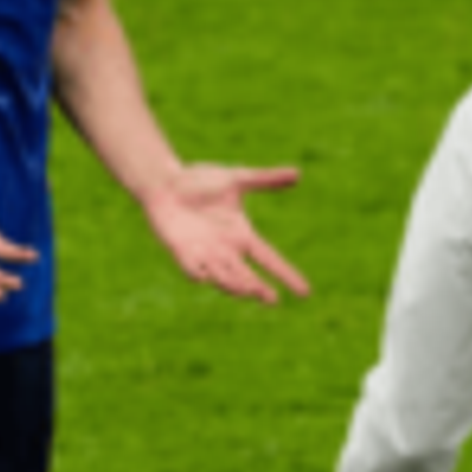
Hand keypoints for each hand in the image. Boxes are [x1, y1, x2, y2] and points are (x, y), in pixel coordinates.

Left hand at [142, 163, 310, 305]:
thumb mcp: (237, 179)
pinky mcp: (182, 252)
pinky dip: (198, 273)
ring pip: (223, 276)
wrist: (166, 182)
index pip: (269, 259)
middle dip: (257, 287)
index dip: (286, 274)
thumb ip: (265, 179)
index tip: (305, 292)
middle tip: (270, 298)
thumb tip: (298, 173)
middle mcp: (225, 250)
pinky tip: (204, 277)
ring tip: (248, 290)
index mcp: (242, 235)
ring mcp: (204, 253)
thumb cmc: (200, 181)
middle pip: (246, 275)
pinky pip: (192, 268)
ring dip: (234, 284)